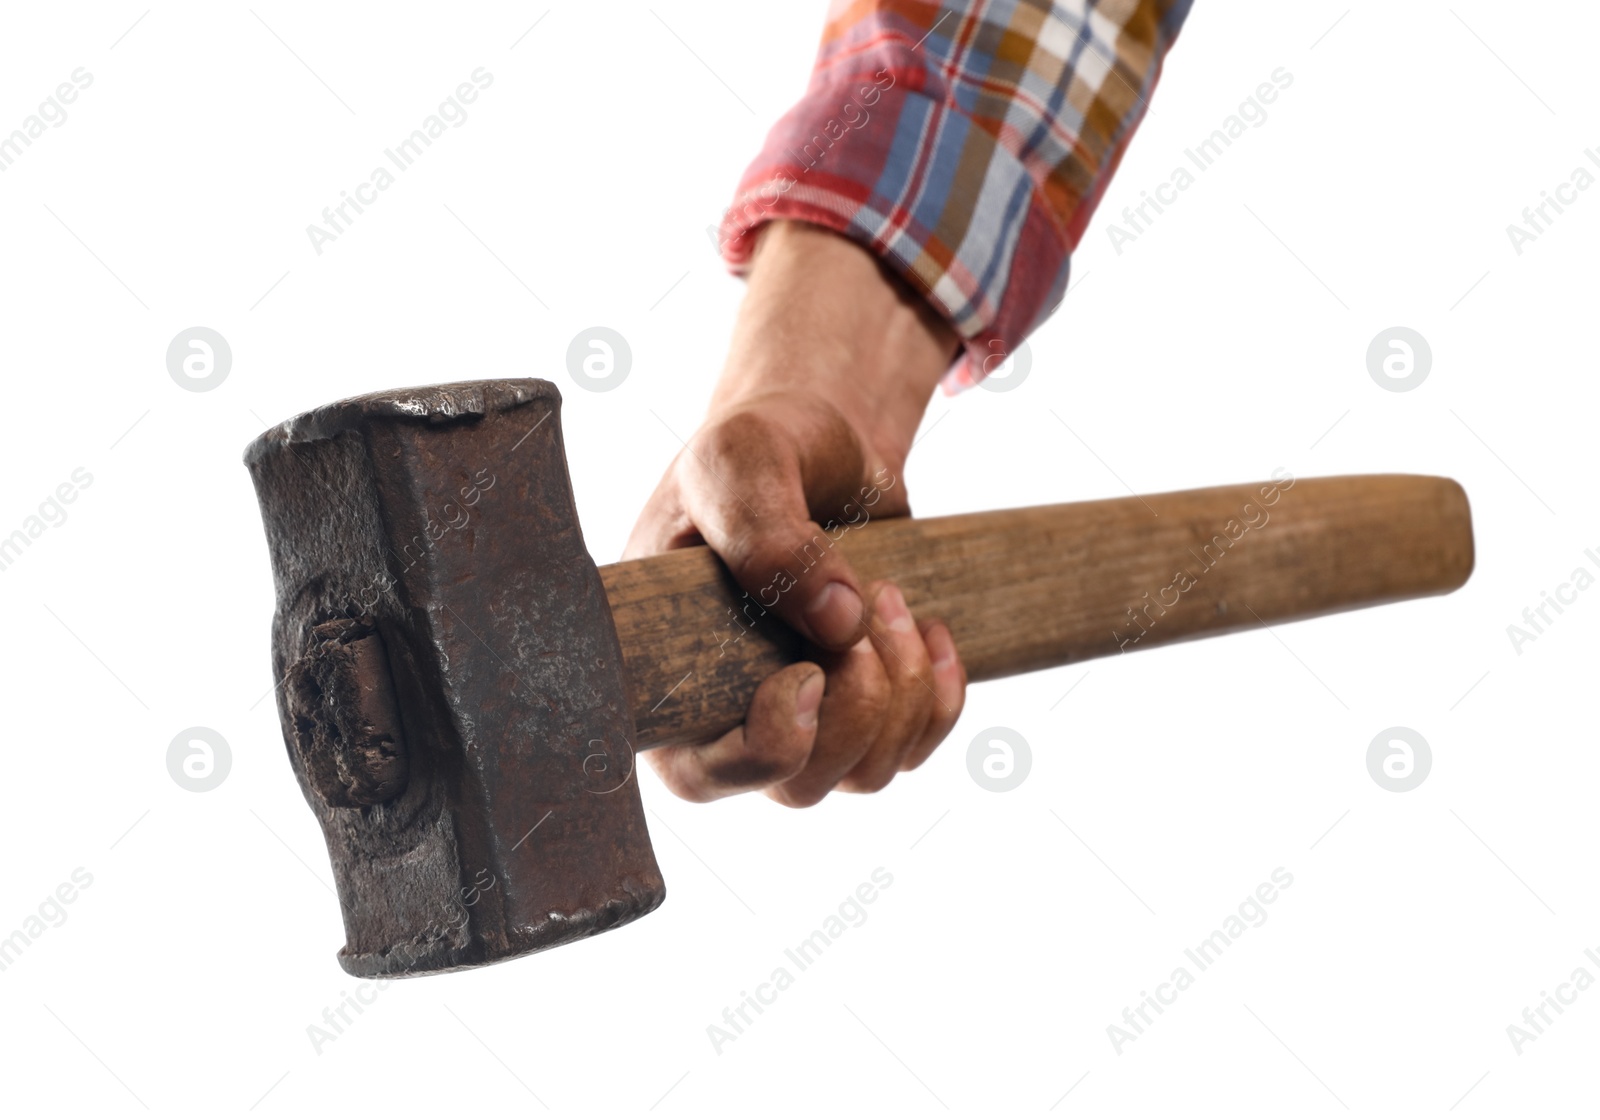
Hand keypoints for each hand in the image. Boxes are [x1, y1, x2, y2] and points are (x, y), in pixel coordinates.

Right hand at [625, 221, 968, 805]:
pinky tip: (931, 628)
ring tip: (891, 593)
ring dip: (900, 690)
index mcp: (666, 669)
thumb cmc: (757, 444)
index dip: (765, 749)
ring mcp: (800, 720)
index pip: (698, 774)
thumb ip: (766, 530)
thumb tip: (838, 625)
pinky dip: (938, 696)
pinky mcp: (862, 710)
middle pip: (797, 786)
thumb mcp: (741, 458)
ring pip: (863, 774)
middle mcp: (726, 711)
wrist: (821, 439)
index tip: (810, 671)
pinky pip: (914, 747)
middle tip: (871, 596)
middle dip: (856, 704)